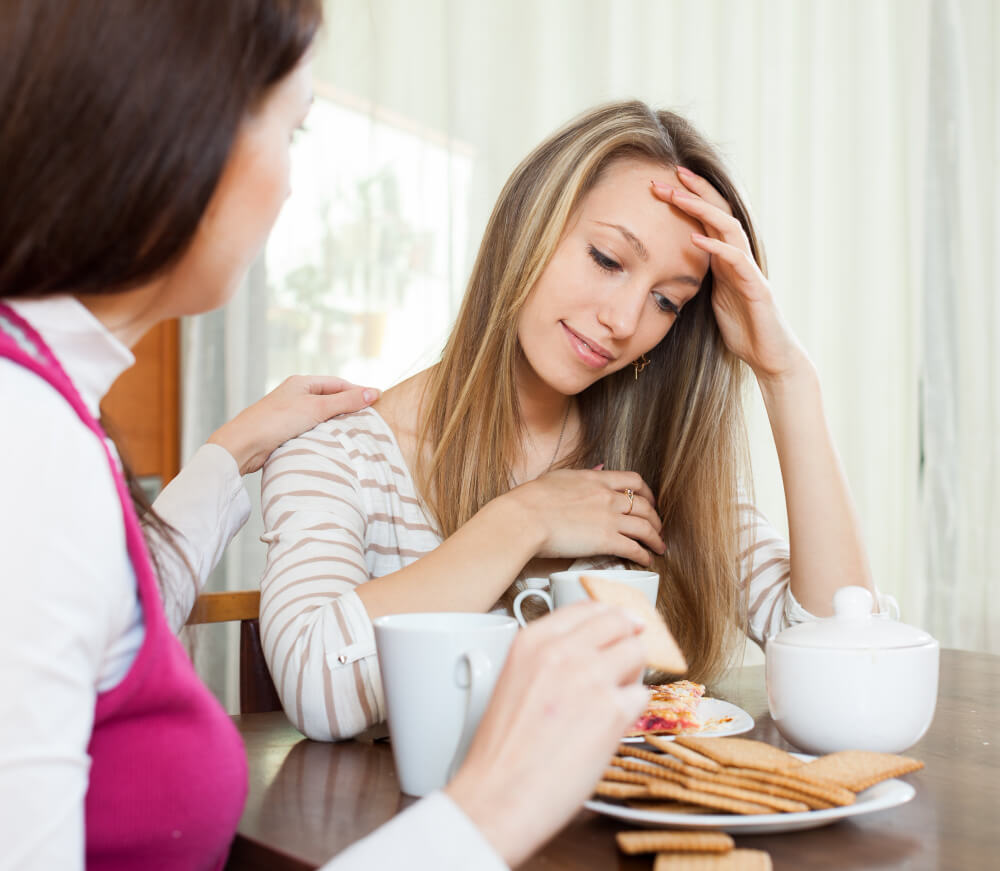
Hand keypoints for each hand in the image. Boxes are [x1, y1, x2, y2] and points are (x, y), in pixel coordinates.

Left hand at [207, 375, 378, 474]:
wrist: (243, 445)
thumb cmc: (275, 421)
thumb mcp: (316, 408)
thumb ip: (345, 401)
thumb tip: (373, 392)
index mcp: (302, 382)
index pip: (338, 384)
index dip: (357, 391)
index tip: (376, 402)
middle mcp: (296, 395)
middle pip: (331, 399)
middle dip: (349, 408)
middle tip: (370, 420)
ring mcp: (290, 413)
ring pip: (322, 416)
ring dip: (337, 423)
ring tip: (356, 432)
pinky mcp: (286, 431)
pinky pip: (312, 429)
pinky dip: (324, 434)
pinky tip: (333, 443)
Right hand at [445, 602, 646, 866]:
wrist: (497, 796)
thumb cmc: (502, 751)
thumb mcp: (514, 680)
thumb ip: (549, 657)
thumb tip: (588, 649)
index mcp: (532, 641)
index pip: (587, 608)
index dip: (610, 616)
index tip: (620, 624)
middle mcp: (562, 652)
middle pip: (620, 622)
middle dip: (628, 639)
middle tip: (628, 657)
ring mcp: (590, 678)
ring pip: (637, 653)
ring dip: (633, 674)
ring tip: (614, 698)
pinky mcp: (612, 711)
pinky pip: (642, 696)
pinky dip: (632, 711)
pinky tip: (610, 726)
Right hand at [508, 469, 664, 564]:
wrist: (525, 517)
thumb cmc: (532, 499)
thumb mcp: (559, 476)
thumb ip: (582, 475)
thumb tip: (598, 470)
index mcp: (596, 480)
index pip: (633, 481)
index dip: (647, 492)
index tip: (649, 500)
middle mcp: (607, 497)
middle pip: (645, 505)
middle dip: (655, 518)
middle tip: (657, 526)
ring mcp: (609, 518)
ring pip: (646, 527)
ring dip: (656, 538)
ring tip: (659, 547)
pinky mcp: (605, 541)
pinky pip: (634, 548)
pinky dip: (644, 555)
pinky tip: (646, 559)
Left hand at [651, 169, 805, 382]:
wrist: (769, 356)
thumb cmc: (742, 328)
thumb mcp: (711, 297)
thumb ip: (699, 277)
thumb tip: (673, 265)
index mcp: (726, 259)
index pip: (709, 219)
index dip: (691, 198)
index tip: (665, 183)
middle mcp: (739, 258)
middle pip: (720, 213)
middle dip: (696, 191)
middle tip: (670, 174)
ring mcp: (750, 271)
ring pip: (729, 229)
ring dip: (702, 210)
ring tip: (678, 196)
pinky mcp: (756, 289)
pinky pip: (737, 261)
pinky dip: (716, 247)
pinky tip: (695, 238)